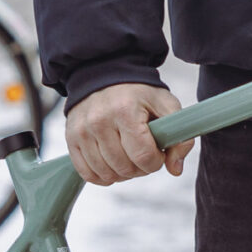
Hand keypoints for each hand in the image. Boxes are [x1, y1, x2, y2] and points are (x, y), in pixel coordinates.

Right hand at [68, 84, 191, 185]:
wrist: (104, 74)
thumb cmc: (138, 93)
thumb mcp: (165, 105)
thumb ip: (179, 136)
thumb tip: (175, 169)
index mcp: (125, 110)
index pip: (143, 156)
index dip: (155, 162)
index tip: (157, 152)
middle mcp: (99, 121)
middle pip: (125, 168)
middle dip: (140, 168)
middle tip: (143, 153)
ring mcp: (82, 131)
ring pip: (107, 174)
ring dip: (122, 173)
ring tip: (128, 156)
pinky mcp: (71, 139)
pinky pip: (87, 174)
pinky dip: (102, 176)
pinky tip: (112, 164)